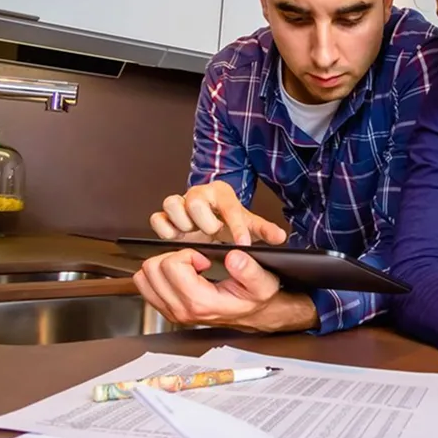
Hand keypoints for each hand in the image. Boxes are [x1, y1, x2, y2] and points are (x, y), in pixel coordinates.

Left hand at [132, 248, 317, 332]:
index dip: (187, 253)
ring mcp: (172, 312)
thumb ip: (249, 270)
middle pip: (152, 269)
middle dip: (172, 256)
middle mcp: (182, 310)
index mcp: (201, 302)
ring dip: (163, 265)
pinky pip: (145, 287)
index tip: (203, 259)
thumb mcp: (263, 283)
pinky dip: (159, 275)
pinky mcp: (168, 311)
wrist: (254, 315)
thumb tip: (234, 257)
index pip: (171, 266)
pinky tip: (180, 275)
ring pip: (144, 278)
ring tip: (186, 267)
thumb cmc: (256, 299)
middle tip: (194, 261)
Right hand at [150, 180, 286, 245]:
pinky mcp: (166, 217)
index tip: (242, 243)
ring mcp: (180, 204)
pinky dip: (165, 230)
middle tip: (212, 234)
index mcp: (222, 193)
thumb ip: (264, 231)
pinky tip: (178, 239)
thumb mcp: (250, 226)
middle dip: (205, 222)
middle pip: (194, 201)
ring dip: (183, 224)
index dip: (236, 227)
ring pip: (172, 204)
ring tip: (193, 235)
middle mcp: (198, 195)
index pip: (229, 207)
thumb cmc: (230, 223)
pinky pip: (157, 218)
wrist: (212, 222)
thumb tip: (280, 236)